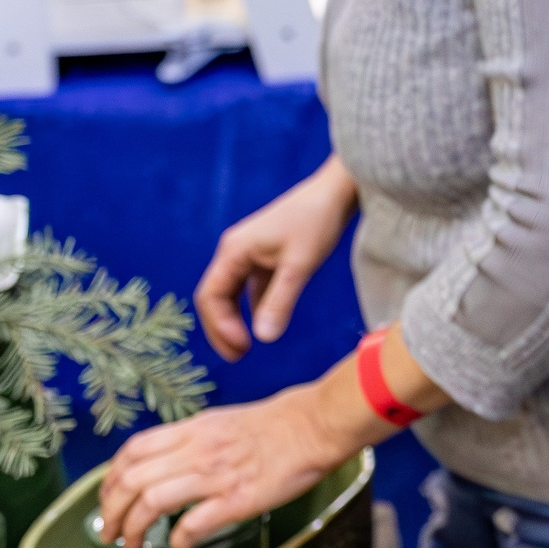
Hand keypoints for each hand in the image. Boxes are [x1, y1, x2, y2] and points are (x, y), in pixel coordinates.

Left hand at [97, 390, 351, 547]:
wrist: (317, 425)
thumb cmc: (278, 423)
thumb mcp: (224, 419)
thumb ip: (192, 438)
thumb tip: (166, 460)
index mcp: (194, 430)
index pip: (132, 452)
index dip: (109, 480)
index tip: (108, 499)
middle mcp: (197, 451)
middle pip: (131, 480)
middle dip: (110, 512)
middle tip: (110, 532)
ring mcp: (216, 475)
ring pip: (151, 503)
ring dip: (133, 530)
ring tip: (132, 545)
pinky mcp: (237, 499)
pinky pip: (192, 524)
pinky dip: (177, 541)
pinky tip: (180, 546)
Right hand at [195, 158, 355, 360]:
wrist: (338, 191)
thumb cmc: (318, 222)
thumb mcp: (299, 266)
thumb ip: (279, 302)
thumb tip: (262, 339)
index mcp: (234, 251)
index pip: (211, 296)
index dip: (221, 326)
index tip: (242, 348)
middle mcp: (235, 251)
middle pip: (216, 297)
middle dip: (223, 328)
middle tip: (239, 356)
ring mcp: (249, 252)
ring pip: (232, 293)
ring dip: (236, 319)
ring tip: (247, 347)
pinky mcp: (266, 254)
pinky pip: (251, 286)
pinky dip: (254, 305)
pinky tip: (266, 322)